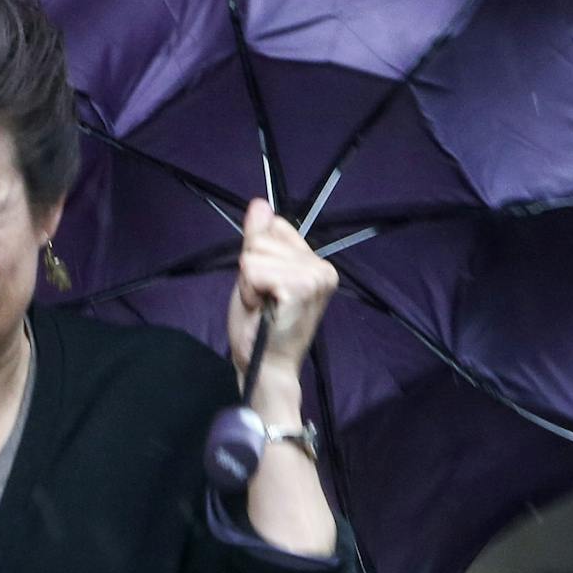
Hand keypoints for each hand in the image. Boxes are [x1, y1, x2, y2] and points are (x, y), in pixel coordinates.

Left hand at [227, 199, 337, 382]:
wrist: (265, 368)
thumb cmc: (259, 327)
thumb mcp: (254, 274)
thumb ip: (257, 239)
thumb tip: (260, 204)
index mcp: (316, 262)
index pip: (273, 227)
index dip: (258, 257)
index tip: (265, 287)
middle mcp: (323, 267)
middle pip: (261, 240)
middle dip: (251, 272)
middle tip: (264, 301)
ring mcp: (315, 277)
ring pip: (254, 254)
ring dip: (249, 283)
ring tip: (263, 306)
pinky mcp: (301, 288)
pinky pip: (253, 269)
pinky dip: (249, 290)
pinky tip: (262, 309)